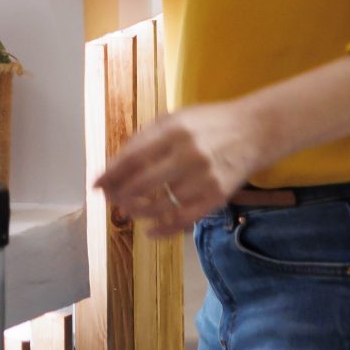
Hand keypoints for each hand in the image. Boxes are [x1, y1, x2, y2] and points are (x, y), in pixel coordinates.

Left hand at [97, 98, 272, 236]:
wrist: (254, 131)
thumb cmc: (207, 123)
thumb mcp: (175, 118)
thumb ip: (146, 138)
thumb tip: (116, 165)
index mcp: (173, 131)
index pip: (132, 157)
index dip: (111, 174)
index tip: (96, 185)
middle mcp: (188, 154)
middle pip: (142, 183)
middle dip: (120, 195)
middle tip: (110, 199)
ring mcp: (204, 178)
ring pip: (161, 204)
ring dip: (138, 211)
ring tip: (127, 211)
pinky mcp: (217, 197)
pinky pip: (185, 219)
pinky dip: (164, 228)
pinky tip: (150, 230)